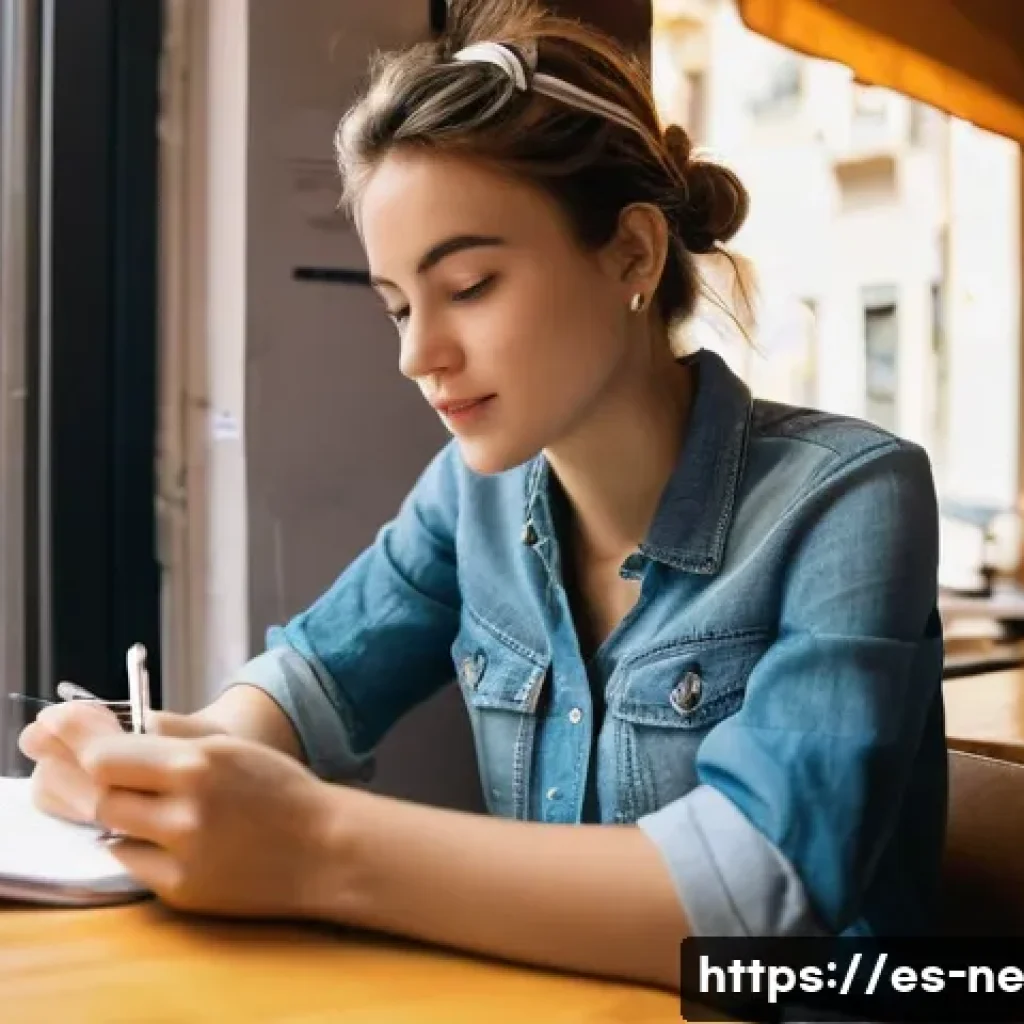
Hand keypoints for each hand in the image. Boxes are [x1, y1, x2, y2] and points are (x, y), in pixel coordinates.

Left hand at [77, 730, 336, 918]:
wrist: (324, 848)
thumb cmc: (281, 789)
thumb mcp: (233, 745)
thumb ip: (175, 731)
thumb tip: (127, 724)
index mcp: (198, 764)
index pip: (107, 756)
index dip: (81, 743)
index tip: (62, 731)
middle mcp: (184, 812)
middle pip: (102, 796)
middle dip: (95, 780)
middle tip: (95, 768)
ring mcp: (181, 857)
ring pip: (112, 831)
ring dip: (119, 813)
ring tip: (145, 802)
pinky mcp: (182, 891)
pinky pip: (135, 863)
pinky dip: (141, 845)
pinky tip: (168, 835)